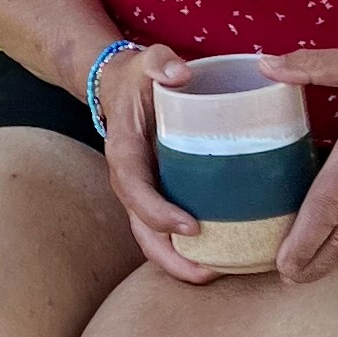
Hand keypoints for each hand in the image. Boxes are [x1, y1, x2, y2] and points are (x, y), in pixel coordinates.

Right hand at [94, 43, 218, 283]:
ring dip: (179, 262)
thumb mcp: (147, 61)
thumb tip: (179, 74)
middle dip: (170, 257)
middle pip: (141, 230)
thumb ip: (159, 62)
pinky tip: (218, 256)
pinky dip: (186, 248)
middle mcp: (129, 180)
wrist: (119, 87)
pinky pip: (166, 230)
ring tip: (215, 275)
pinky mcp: (157, 195)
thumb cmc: (138, 77)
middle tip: (208, 273)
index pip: (136, 190)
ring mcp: (142, 192)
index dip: (159, 213)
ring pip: (152, 238)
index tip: (192, 226)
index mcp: (124, 152)